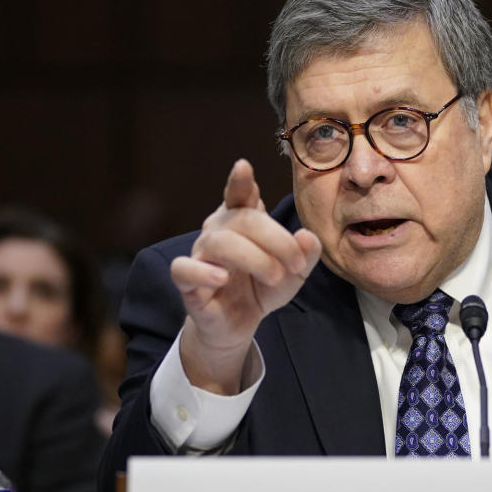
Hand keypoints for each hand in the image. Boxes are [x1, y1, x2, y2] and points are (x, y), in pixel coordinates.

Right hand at [171, 159, 320, 392]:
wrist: (239, 324)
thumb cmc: (262, 289)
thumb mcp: (293, 273)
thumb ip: (305, 254)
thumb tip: (307, 236)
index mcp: (241, 222)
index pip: (238, 195)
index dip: (239, 182)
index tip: (243, 167)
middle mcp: (218, 232)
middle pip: (241, 220)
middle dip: (276, 239)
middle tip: (297, 263)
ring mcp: (201, 255)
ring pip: (219, 242)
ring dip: (253, 257)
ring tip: (275, 276)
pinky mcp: (188, 283)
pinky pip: (184, 269)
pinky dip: (201, 271)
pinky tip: (221, 278)